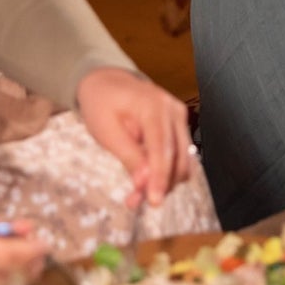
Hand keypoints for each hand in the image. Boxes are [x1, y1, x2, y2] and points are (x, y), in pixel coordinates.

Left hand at [77, 67, 195, 205]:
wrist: (107, 82)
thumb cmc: (102, 103)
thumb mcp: (106, 130)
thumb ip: (128, 155)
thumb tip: (145, 182)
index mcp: (154, 105)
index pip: (163, 147)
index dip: (160, 177)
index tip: (155, 201)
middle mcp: (173, 110)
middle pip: (178, 156)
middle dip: (162, 184)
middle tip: (137, 201)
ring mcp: (179, 117)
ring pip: (182, 160)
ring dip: (163, 181)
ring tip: (136, 195)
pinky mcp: (178, 126)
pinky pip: (177, 155)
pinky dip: (164, 172)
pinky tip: (145, 182)